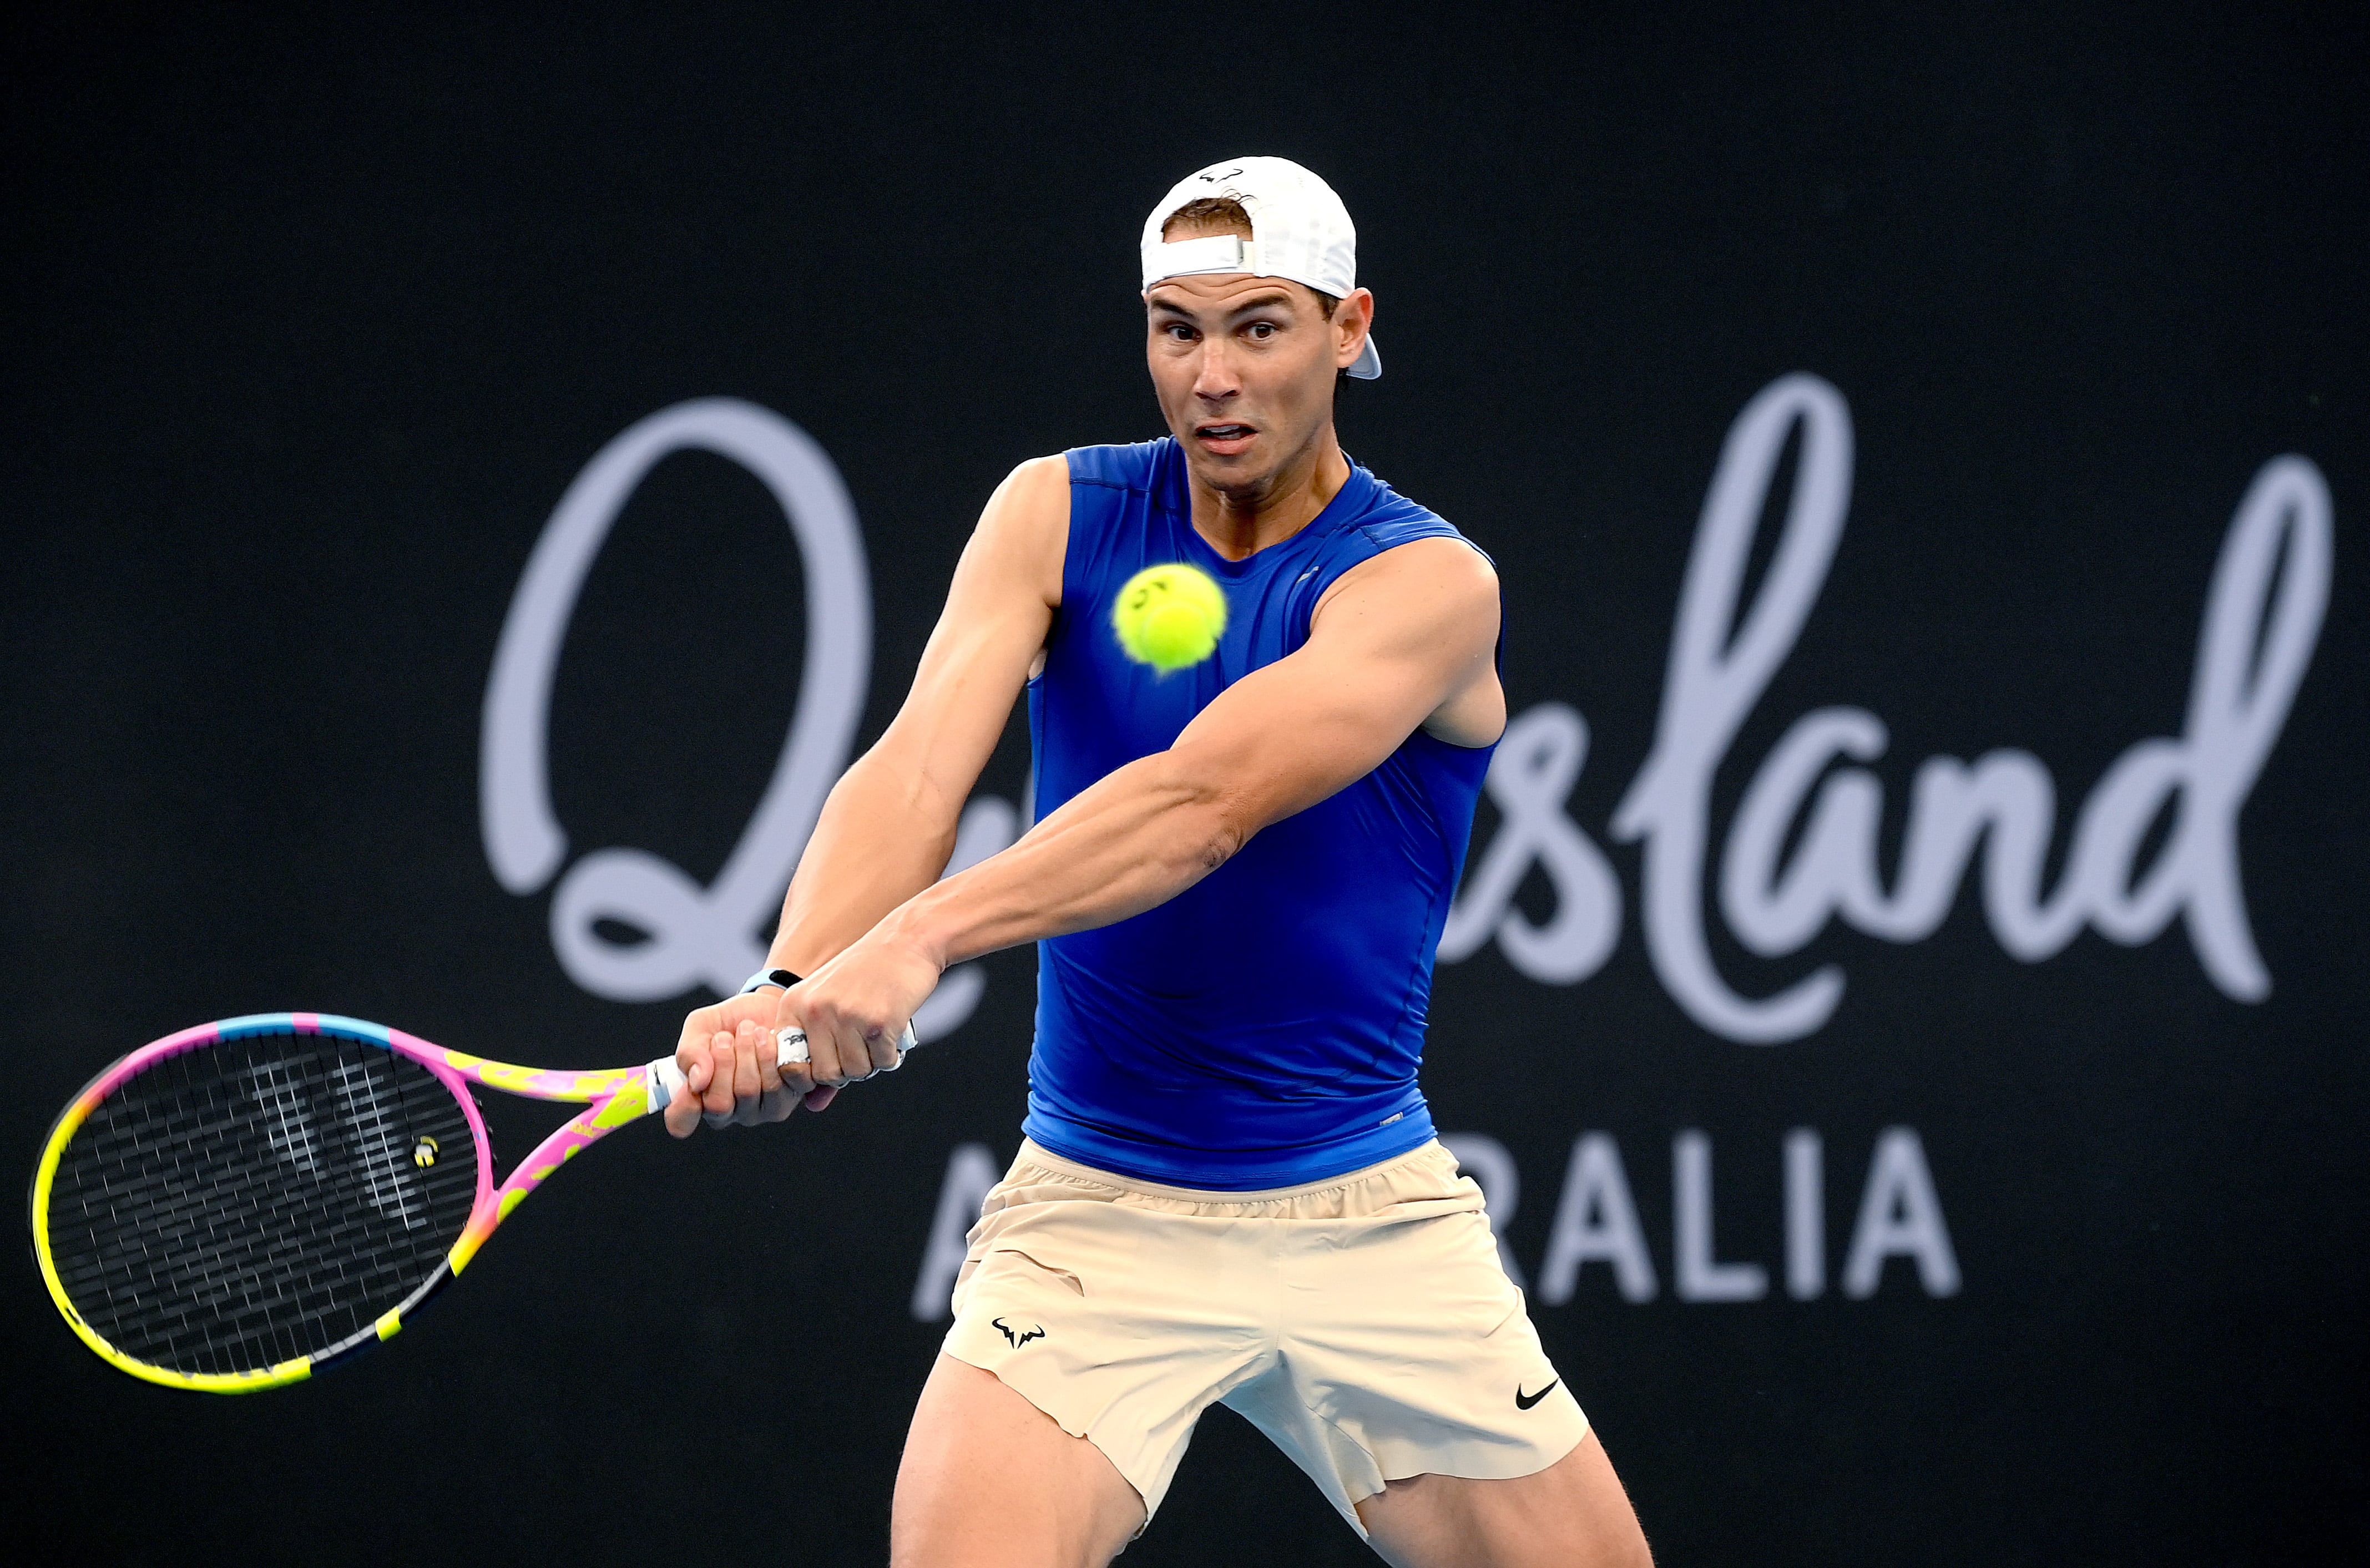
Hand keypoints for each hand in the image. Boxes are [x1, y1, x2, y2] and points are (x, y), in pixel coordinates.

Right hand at [661, 989, 830, 1137]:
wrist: (770, 1007)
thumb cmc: (730, 1022)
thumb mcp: (700, 1028)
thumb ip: (690, 1053)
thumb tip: (697, 1081)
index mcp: (699, 1098)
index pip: (682, 1120)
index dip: (683, 1105)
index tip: (692, 1079)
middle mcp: (728, 1112)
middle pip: (719, 1104)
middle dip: (722, 1063)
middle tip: (725, 1037)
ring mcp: (758, 1110)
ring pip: (748, 1092)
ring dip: (747, 1053)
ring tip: (750, 1030)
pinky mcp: (787, 1100)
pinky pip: (777, 1085)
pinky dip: (771, 1055)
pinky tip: (770, 1038)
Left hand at [779, 923, 941, 1088]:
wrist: (906, 941)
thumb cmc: (865, 976)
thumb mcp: (830, 1005)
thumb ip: (818, 1054)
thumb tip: (813, 1106)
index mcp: (794, 1005)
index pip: (790, 1067)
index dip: (812, 1074)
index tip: (832, 1058)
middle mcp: (816, 1011)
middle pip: (826, 1074)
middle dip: (846, 1069)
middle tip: (861, 1047)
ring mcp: (847, 1015)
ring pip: (856, 1071)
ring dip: (871, 1061)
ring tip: (876, 1035)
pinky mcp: (879, 1021)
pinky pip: (883, 1062)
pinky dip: (891, 1054)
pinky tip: (893, 1029)